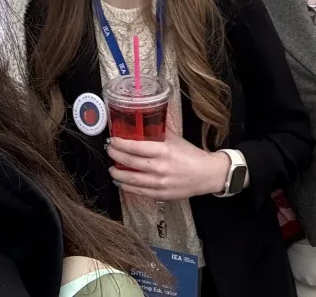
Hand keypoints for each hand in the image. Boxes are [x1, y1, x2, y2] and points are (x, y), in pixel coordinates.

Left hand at [107, 135, 230, 200]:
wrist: (206, 175)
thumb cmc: (191, 155)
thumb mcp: (176, 139)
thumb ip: (159, 131)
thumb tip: (144, 121)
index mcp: (163, 151)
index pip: (135, 147)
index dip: (121, 143)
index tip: (112, 140)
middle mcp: (159, 168)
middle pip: (130, 162)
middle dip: (115, 156)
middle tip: (109, 150)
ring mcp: (159, 183)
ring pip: (131, 180)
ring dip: (118, 174)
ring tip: (111, 169)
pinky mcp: (160, 195)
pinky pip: (139, 191)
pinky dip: (127, 187)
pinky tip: (121, 182)